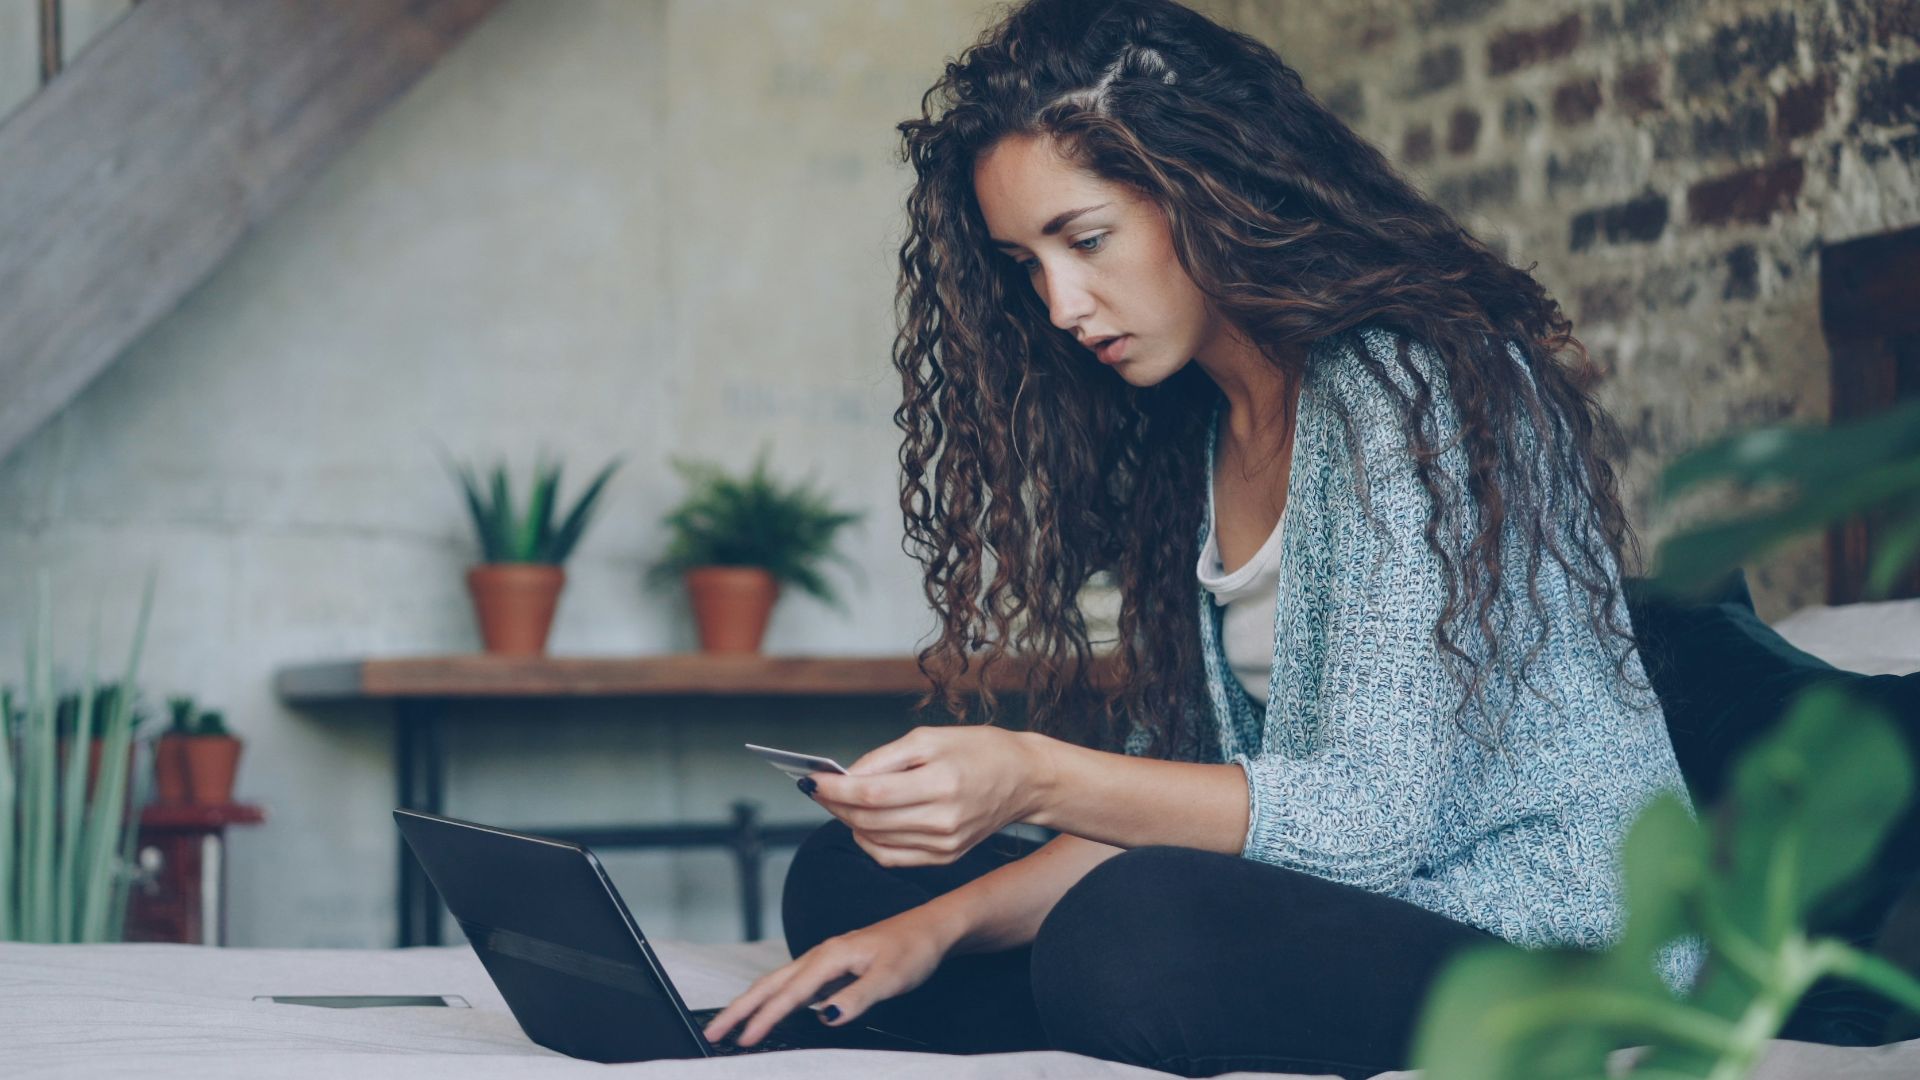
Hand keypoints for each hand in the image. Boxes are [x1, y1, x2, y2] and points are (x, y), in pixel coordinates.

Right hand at [699, 906, 954, 1047]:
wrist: (931, 928)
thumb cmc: (913, 949)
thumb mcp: (890, 978)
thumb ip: (857, 998)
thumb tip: (826, 1018)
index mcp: (830, 956)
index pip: (789, 994)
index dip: (764, 1019)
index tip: (742, 1040)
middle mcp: (821, 955)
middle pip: (769, 984)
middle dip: (739, 1008)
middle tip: (713, 1032)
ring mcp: (825, 960)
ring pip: (778, 983)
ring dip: (752, 1003)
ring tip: (731, 1025)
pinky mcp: (832, 967)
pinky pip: (793, 985)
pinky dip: (773, 999)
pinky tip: (771, 1012)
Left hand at [806, 725, 1050, 867]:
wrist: (1025, 779)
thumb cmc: (979, 751)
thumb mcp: (930, 738)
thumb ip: (884, 759)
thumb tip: (846, 776)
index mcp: (941, 784)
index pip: (872, 794)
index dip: (835, 789)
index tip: (812, 780)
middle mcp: (943, 820)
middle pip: (869, 819)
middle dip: (835, 804)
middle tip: (819, 788)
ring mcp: (945, 845)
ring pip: (875, 841)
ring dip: (848, 821)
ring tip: (838, 801)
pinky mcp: (945, 858)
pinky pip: (892, 857)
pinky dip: (869, 841)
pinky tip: (863, 822)